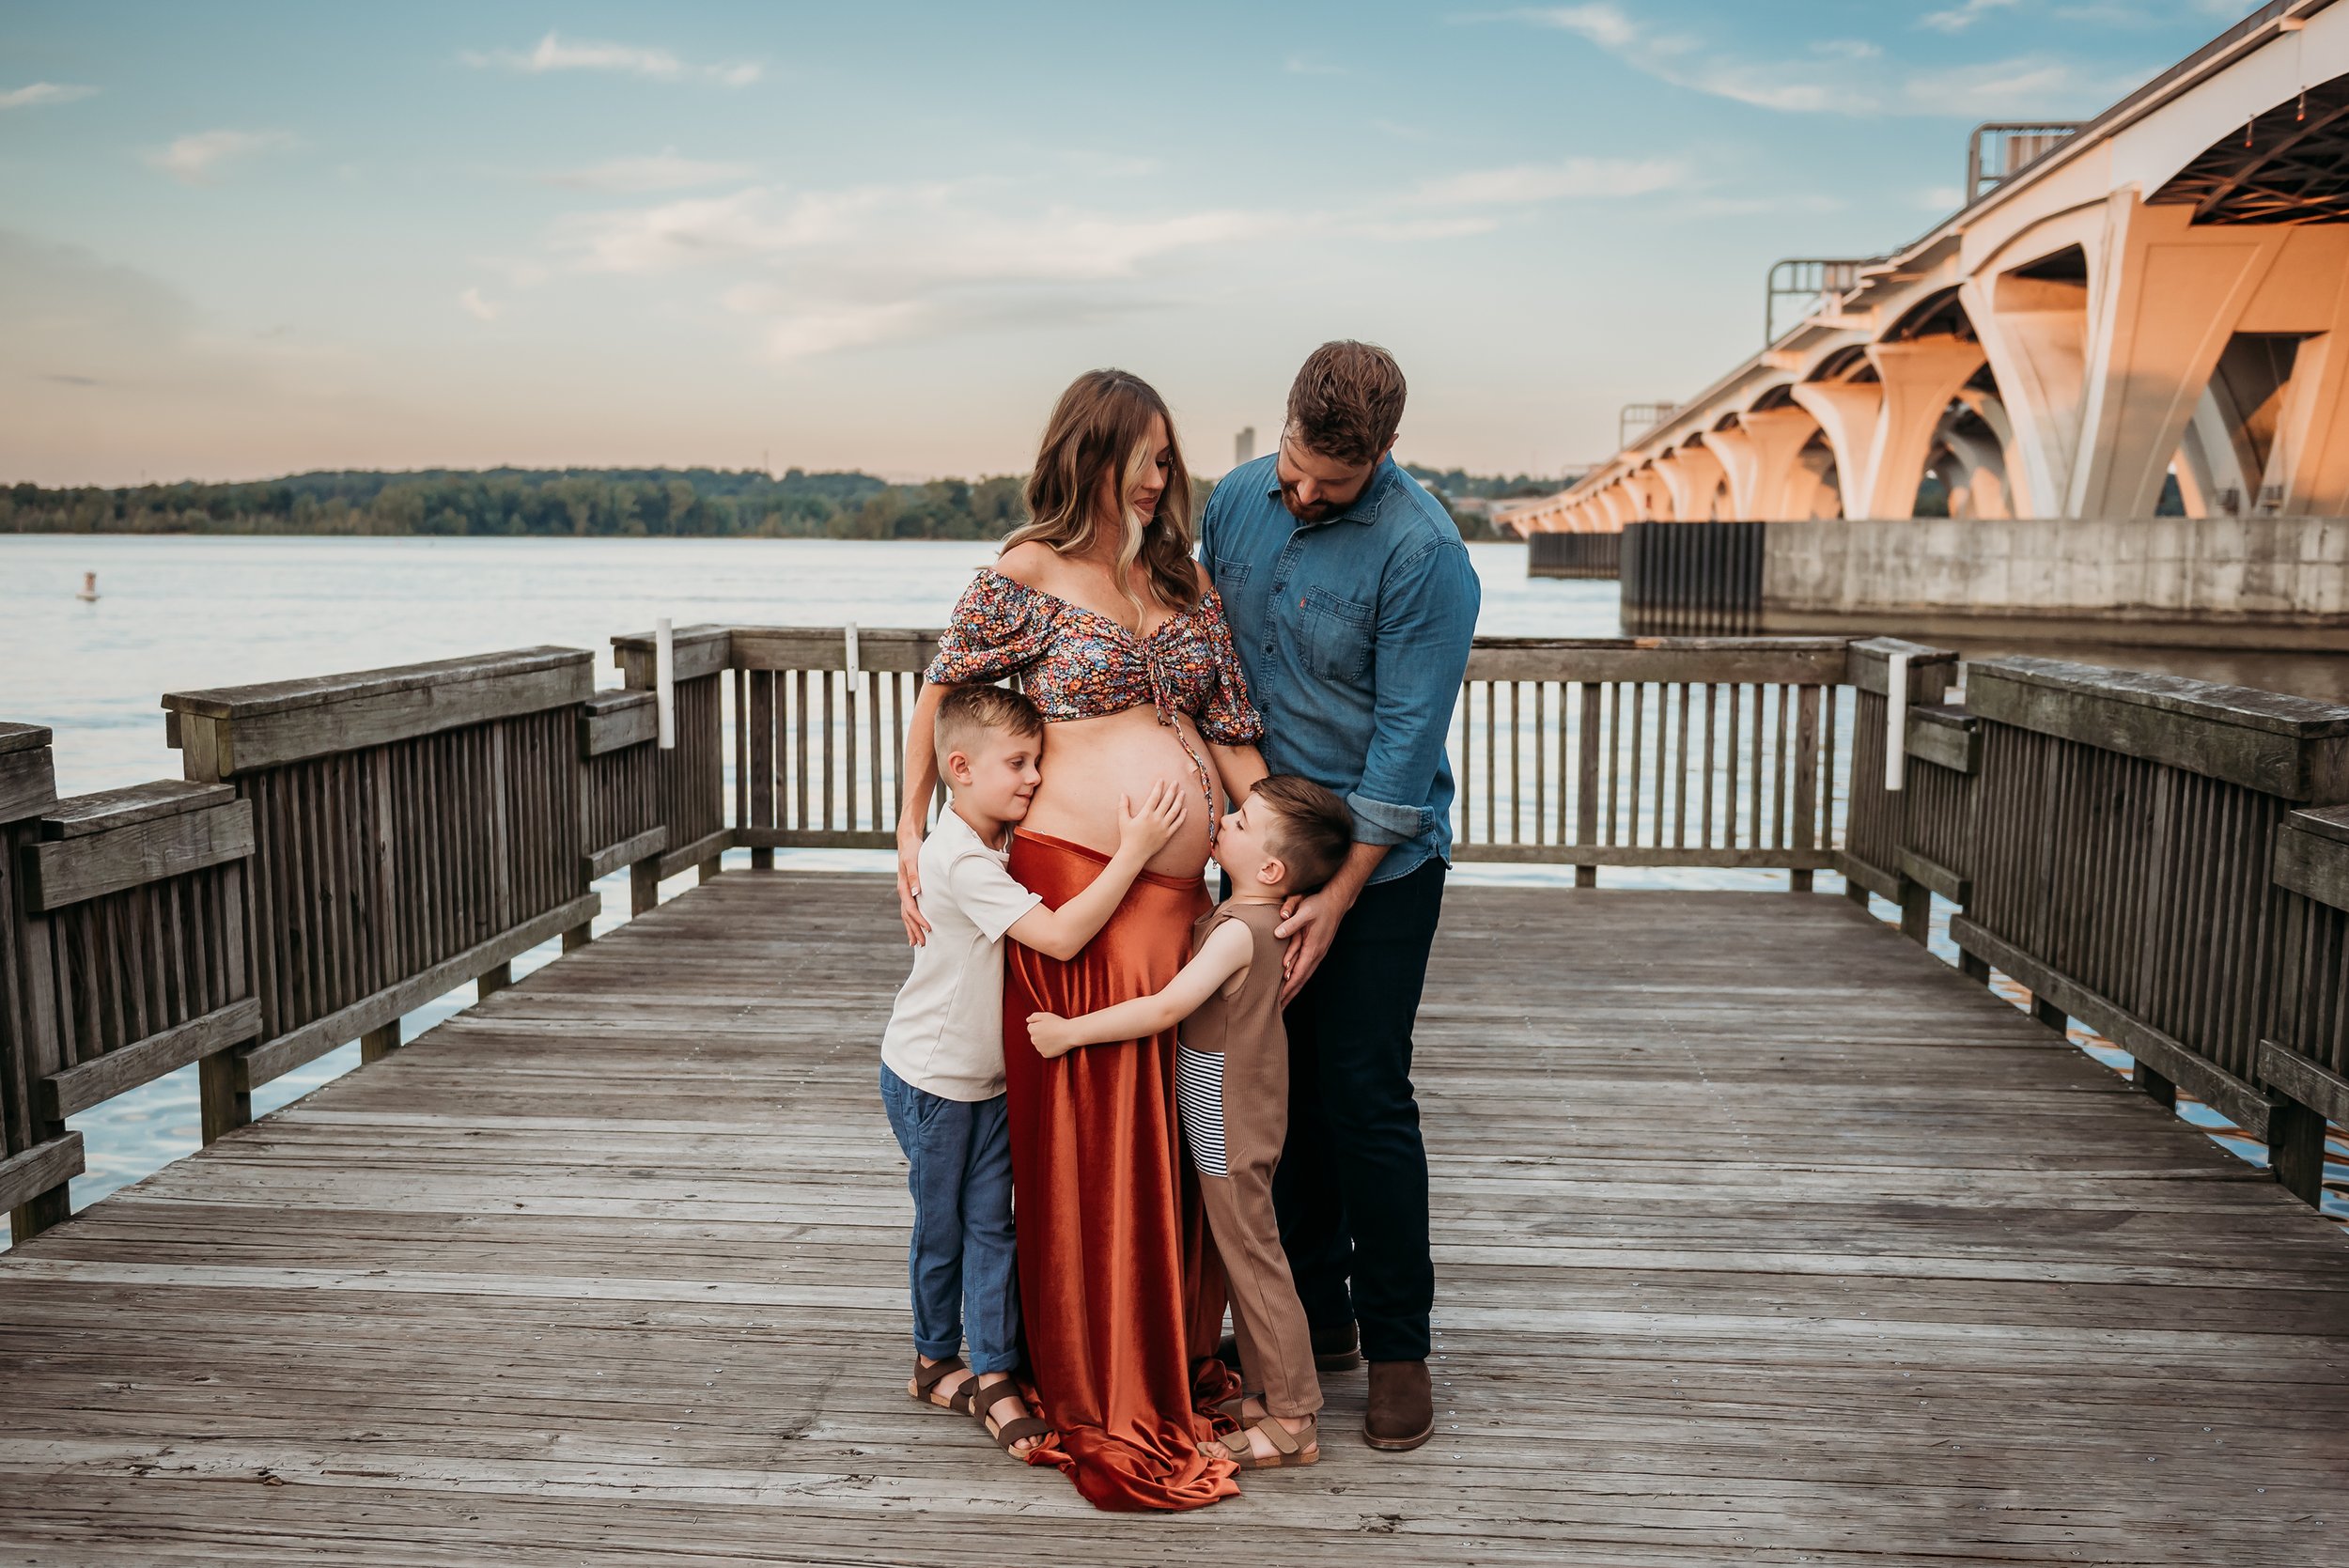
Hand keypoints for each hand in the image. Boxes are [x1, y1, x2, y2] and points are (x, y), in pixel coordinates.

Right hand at [896, 819, 931, 946]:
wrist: (907, 841)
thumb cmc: (912, 851)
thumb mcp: (913, 861)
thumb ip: (914, 877)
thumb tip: (916, 893)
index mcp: (903, 887)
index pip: (911, 909)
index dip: (919, 921)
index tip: (929, 929)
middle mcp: (903, 892)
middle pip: (907, 916)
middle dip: (914, 931)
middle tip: (922, 944)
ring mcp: (905, 892)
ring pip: (906, 915)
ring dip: (911, 929)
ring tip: (916, 943)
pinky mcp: (909, 890)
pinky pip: (908, 909)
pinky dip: (911, 920)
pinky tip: (916, 926)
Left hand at [1027, 1011, 1078, 1059]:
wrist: (1069, 1033)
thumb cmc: (1058, 1023)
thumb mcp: (1045, 1015)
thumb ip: (1034, 1016)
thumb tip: (1027, 1020)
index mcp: (1032, 1030)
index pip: (1031, 1027)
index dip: (1040, 1025)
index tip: (1047, 1025)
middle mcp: (1033, 1040)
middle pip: (1035, 1036)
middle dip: (1040, 1034)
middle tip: (1052, 1031)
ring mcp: (1039, 1048)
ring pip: (1040, 1044)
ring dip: (1044, 1041)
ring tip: (1055, 1037)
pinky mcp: (1045, 1054)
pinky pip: (1045, 1051)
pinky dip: (1049, 1048)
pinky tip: (1056, 1043)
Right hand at [1114, 780, 1186, 861]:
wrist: (1135, 853)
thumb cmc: (1127, 837)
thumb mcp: (1123, 820)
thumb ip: (1123, 806)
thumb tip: (1123, 794)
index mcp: (1146, 814)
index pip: (1154, 797)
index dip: (1158, 787)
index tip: (1162, 780)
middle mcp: (1156, 819)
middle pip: (1167, 801)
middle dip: (1172, 790)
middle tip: (1176, 782)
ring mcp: (1163, 827)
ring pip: (1174, 811)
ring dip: (1179, 801)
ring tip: (1183, 792)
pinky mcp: (1167, 835)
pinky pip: (1177, 824)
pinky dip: (1182, 816)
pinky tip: (1185, 810)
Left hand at [1272, 884, 1354, 1005]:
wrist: (1336, 901)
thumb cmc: (1319, 905)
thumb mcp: (1304, 911)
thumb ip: (1291, 923)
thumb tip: (1277, 934)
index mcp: (1313, 948)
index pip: (1299, 973)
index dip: (1289, 987)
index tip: (1279, 999)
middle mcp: (1317, 954)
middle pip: (1303, 979)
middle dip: (1291, 995)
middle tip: (1279, 1009)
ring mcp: (1318, 952)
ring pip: (1305, 976)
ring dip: (1295, 989)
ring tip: (1284, 1001)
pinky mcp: (1317, 949)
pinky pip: (1307, 969)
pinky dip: (1299, 979)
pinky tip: (1293, 983)